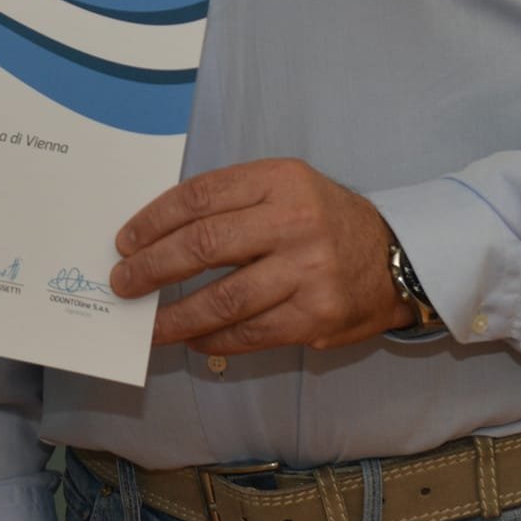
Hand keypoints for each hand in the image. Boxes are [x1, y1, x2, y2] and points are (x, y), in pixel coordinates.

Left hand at [109, 158, 412, 354]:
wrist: (397, 257)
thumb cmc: (323, 219)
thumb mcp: (284, 187)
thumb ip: (231, 202)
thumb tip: (157, 234)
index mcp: (279, 180)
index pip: (198, 197)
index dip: (153, 221)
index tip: (125, 241)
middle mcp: (294, 222)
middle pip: (204, 246)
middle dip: (152, 267)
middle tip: (124, 283)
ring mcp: (308, 271)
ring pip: (224, 298)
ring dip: (175, 315)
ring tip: (148, 324)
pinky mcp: (317, 316)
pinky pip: (251, 332)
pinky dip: (214, 339)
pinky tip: (193, 339)